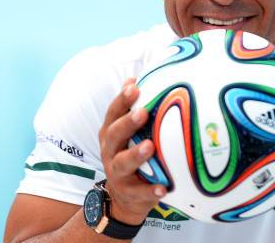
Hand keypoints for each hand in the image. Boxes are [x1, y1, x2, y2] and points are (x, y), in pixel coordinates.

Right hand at [98, 78, 165, 224]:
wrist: (123, 198)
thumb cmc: (130, 153)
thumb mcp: (128, 132)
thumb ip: (135, 108)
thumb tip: (141, 77)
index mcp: (111, 133)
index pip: (113, 113)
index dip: (122, 100)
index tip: (134, 87)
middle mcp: (110, 151)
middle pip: (114, 135)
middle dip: (127, 123)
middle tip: (142, 112)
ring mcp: (118, 173)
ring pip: (123, 163)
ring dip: (136, 154)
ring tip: (150, 146)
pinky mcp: (129, 194)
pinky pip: (140, 193)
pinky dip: (150, 191)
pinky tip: (164, 188)